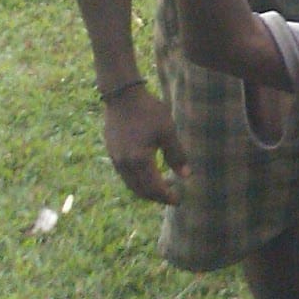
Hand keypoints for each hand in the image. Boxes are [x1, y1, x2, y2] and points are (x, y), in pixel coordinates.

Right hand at [102, 85, 187, 205]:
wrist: (122, 98)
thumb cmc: (148, 112)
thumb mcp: (167, 131)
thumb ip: (176, 155)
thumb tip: (186, 175)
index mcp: (139, 160)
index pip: (153, 188)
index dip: (166, 196)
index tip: (178, 200)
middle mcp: (125, 164)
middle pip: (140, 190)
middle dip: (156, 197)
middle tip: (171, 197)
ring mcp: (116, 160)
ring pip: (131, 184)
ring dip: (146, 190)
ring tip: (162, 187)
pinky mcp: (113, 154)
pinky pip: (125, 175)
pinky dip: (138, 181)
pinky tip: (148, 174)